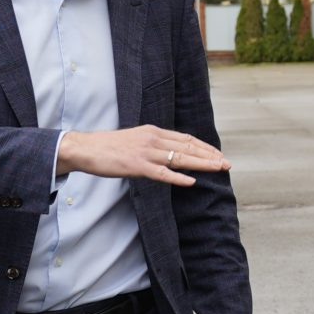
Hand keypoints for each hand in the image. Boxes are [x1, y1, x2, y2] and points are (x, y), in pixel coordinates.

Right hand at [56, 125, 231, 186]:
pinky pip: (161, 173)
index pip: (186, 138)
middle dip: (210, 155)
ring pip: (180, 158)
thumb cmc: (109, 147)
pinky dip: (177, 178)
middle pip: (188, 147)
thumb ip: (154, 144)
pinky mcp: (136, 166)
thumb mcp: (136, 139)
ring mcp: (145, 152)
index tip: (218, 155)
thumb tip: (170, 153)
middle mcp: (153, 138)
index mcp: (154, 131)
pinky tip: (191, 182)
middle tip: (227, 163)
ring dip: (202, 164)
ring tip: (218, 169)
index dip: (205, 147)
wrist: (85, 148)